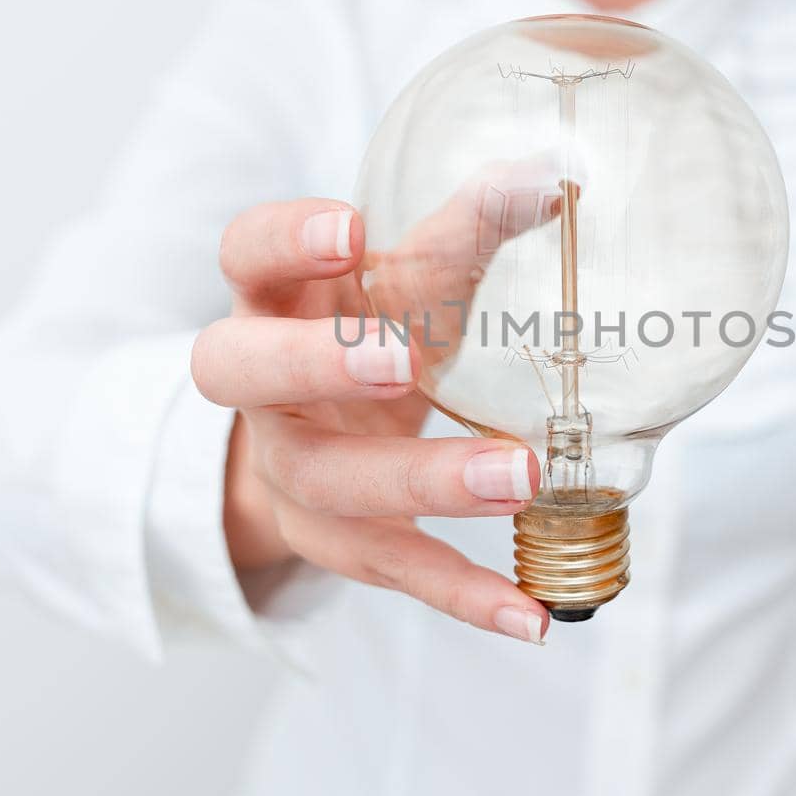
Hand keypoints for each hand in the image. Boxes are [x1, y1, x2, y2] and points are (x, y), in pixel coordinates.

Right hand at [191, 197, 549, 644]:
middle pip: (244, 372)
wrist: (317, 431)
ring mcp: (289, 470)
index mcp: (273, 297)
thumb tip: (551, 179)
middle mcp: (261, 387)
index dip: (285, 240)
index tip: (352, 229)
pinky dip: (460, 594)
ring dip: (421, 480)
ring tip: (519, 475)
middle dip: (316, 365)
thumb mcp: (401, 282)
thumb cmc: (365, 329)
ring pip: (327, 483)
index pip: (245, 253)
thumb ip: (463, 235)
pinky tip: (530, 616)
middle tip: (397, 361)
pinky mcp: (332, 540)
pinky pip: (389, 570)